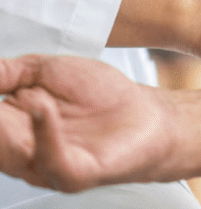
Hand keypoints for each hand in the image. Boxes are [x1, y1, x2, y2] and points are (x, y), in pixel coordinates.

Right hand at [0, 55, 173, 192]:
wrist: (143, 112)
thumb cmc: (99, 94)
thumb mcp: (50, 70)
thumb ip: (12, 72)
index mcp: (13, 126)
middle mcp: (23, 151)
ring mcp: (46, 166)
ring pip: (11, 154)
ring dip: (6, 127)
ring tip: (18, 99)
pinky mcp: (73, 174)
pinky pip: (51, 160)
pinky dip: (44, 133)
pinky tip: (43, 107)